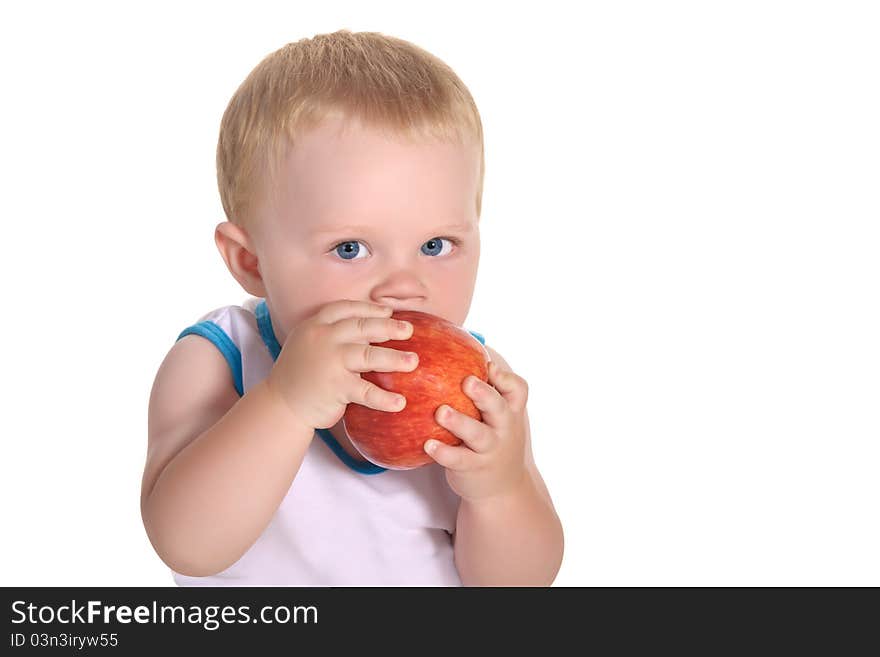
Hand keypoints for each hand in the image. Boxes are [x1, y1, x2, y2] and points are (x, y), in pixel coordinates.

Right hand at [265, 300, 418, 428]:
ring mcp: (329, 362)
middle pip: (362, 327)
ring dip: (394, 358)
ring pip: (368, 355)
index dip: (369, 309)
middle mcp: (322, 338)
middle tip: (409, 330)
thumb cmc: (302, 374)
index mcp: (316, 325)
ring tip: (414, 362)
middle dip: (389, 326)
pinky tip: (400, 402)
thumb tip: (374, 328)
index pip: (346, 309)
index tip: (389, 311)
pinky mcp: (335, 387)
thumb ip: (334, 334)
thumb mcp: (310, 343)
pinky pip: (365, 391)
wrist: (280, 403)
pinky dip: (384, 398)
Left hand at [424, 349, 529, 501]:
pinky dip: (444, 452)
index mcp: (510, 410)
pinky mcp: (475, 468)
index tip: (488, 365)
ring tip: (441, 412)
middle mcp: (504, 428)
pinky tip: (428, 445)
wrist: (502, 489)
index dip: (505, 377)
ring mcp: (491, 449)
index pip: (518, 389)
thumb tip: (453, 345)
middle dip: (484, 394)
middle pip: (500, 407)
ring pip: (479, 434)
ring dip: (460, 422)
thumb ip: (483, 389)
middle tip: (467, 382)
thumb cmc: (492, 439)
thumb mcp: (496, 416)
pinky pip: (459, 459)